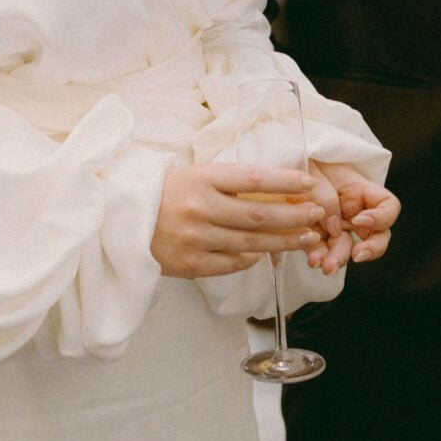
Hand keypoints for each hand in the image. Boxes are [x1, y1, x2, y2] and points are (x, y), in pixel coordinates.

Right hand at [150, 161, 332, 279]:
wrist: (122, 223)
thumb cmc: (166, 195)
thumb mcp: (196, 177)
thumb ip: (231, 185)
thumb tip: (279, 192)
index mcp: (201, 178)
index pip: (253, 178)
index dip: (285, 180)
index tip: (310, 183)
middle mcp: (200, 207)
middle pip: (259, 214)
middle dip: (295, 215)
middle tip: (318, 214)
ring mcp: (196, 238)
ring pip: (252, 242)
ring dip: (284, 240)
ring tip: (307, 237)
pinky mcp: (192, 264)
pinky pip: (234, 263)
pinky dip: (254, 258)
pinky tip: (269, 252)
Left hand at [312, 161, 399, 268]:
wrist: (280, 169)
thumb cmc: (303, 160)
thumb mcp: (316, 169)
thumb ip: (327, 195)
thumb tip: (334, 229)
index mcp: (361, 192)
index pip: (388, 207)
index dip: (381, 217)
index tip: (359, 220)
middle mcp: (354, 212)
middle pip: (377, 237)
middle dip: (370, 249)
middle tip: (356, 255)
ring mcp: (336, 227)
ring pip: (348, 249)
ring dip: (339, 259)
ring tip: (327, 266)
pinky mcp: (315, 236)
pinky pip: (322, 251)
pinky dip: (319, 257)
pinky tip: (313, 260)